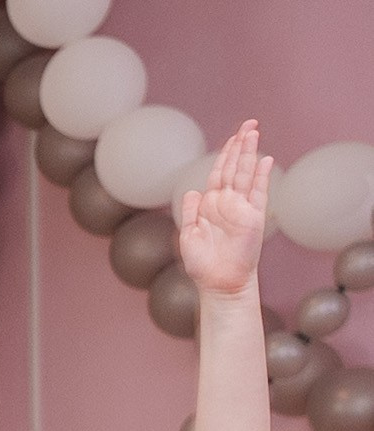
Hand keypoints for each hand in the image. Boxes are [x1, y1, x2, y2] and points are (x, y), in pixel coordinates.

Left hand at [178, 120, 272, 298]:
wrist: (218, 282)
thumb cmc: (202, 263)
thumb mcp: (189, 234)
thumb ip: (191, 212)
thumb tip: (194, 191)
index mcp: (211, 205)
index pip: (220, 172)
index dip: (226, 154)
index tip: (234, 135)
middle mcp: (228, 202)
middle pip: (235, 167)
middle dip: (241, 145)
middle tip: (250, 123)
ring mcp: (242, 208)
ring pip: (246, 174)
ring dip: (250, 153)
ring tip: (254, 132)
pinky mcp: (254, 218)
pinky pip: (259, 193)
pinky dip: (261, 177)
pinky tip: (265, 160)